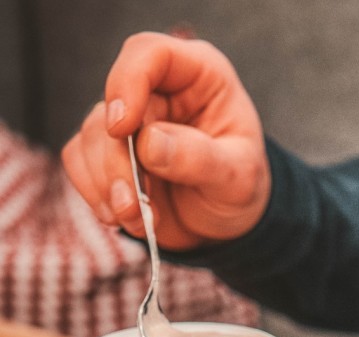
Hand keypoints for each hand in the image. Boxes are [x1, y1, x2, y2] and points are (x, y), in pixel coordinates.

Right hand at [62, 32, 270, 249]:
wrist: (227, 221)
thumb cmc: (240, 188)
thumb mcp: (237, 177)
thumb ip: (199, 158)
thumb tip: (148, 144)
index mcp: (197, 77)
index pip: (149, 54)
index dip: (128, 84)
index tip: (122, 129)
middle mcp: (157, 91)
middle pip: (112, 106)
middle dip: (118, 162)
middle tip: (135, 204)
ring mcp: (129, 121)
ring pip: (91, 136)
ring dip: (107, 184)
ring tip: (137, 219)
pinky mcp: (108, 152)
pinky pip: (79, 160)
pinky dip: (95, 193)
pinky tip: (122, 217)